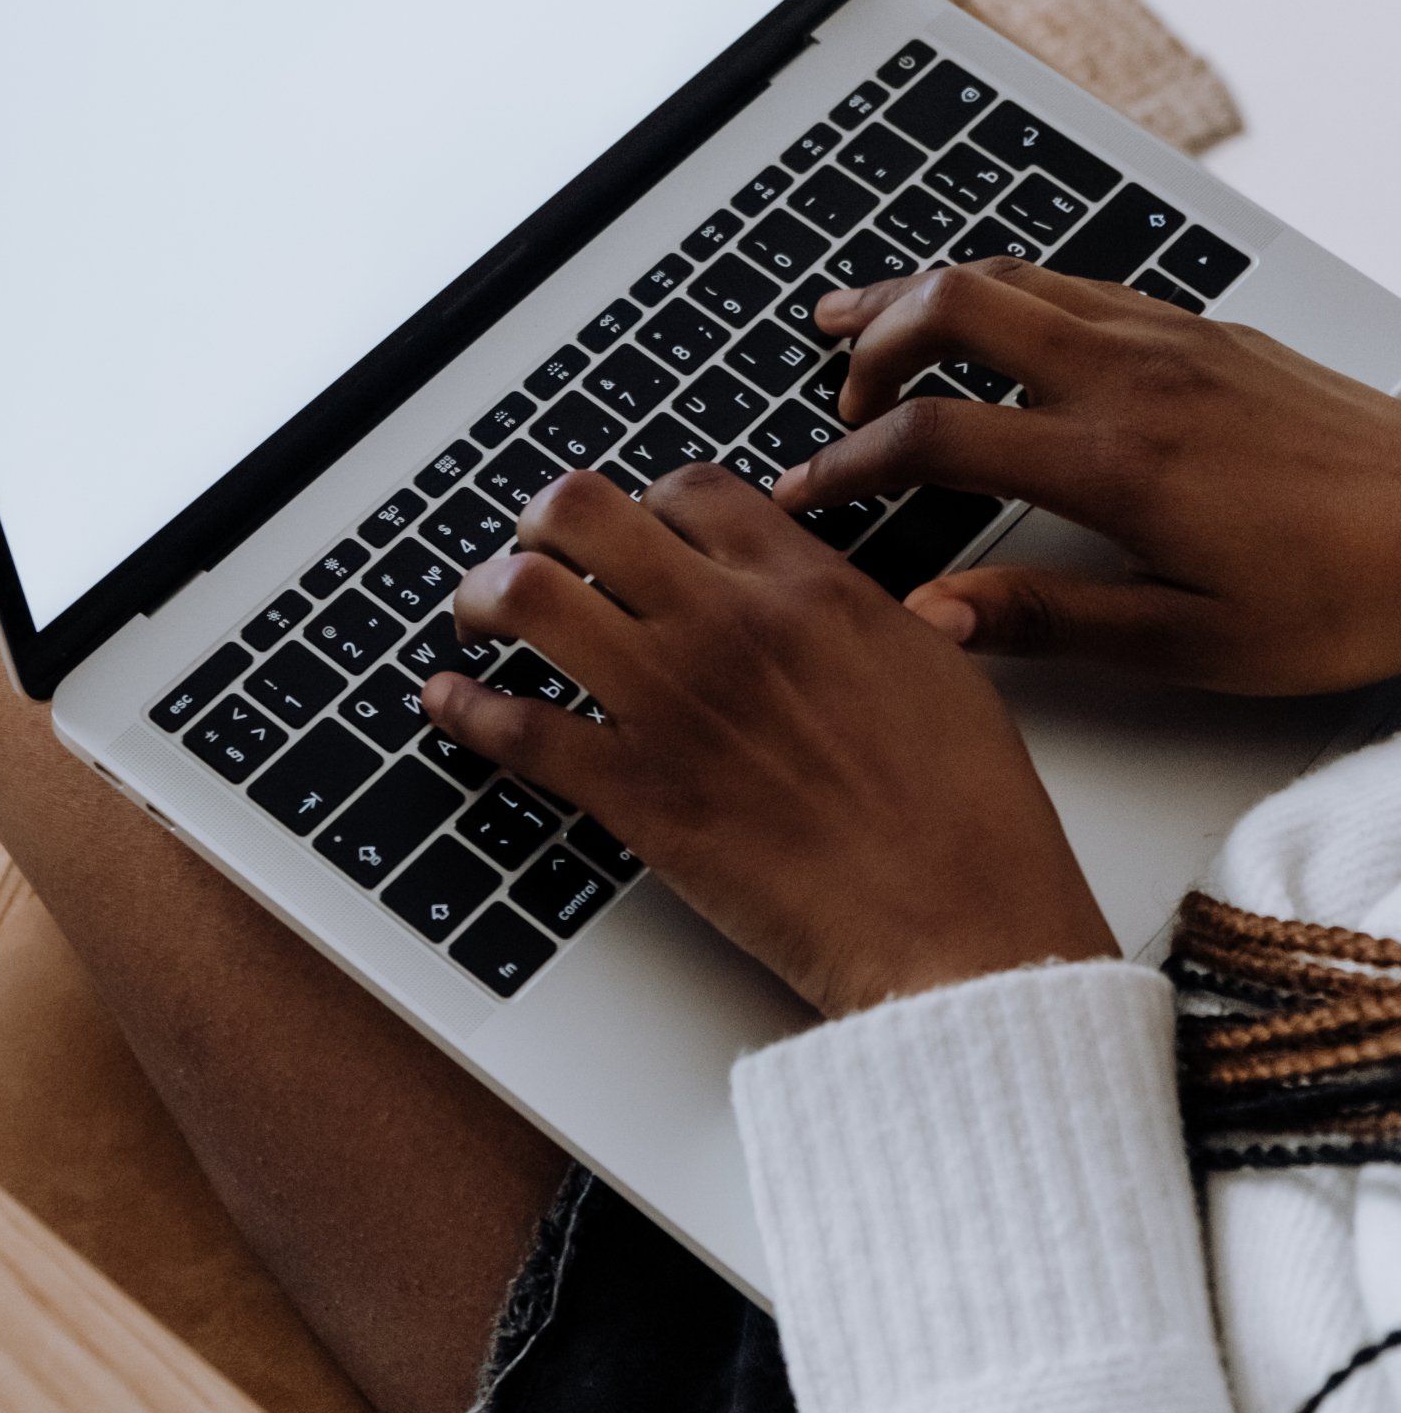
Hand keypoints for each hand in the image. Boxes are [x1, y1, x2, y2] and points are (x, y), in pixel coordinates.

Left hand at [425, 466, 1112, 1018]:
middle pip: (580, 512)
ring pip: (527, 597)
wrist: (957, 923)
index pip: (688, 489)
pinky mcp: (636, 792)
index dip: (643, 503)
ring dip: (483, 598)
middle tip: (530, 557)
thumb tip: (826, 594)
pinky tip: (445, 702)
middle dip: (538, 525)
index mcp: (807, 586)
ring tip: (477, 620)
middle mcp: (727, 623)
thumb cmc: (966, 814)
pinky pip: (516, 729)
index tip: (630, 535)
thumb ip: (862, 612)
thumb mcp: (937, 667)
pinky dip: (463, 710)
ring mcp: (672, 703)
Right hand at [772, 259, 1400, 694]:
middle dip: (871, 339)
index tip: (804, 493)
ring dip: (925, 295)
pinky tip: (993, 318)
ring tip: (863, 322)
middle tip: (835, 398)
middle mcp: (1136, 377)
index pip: (935, 437)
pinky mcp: (1208, 330)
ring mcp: (1174, 339)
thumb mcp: (1190, 645)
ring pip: (1015, 274)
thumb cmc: (1346, 596)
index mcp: (1117, 463)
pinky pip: (1076, 282)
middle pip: (957, 305)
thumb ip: (1047, 621)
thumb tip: (929, 618)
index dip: (848, 465)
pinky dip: (1004, 291)